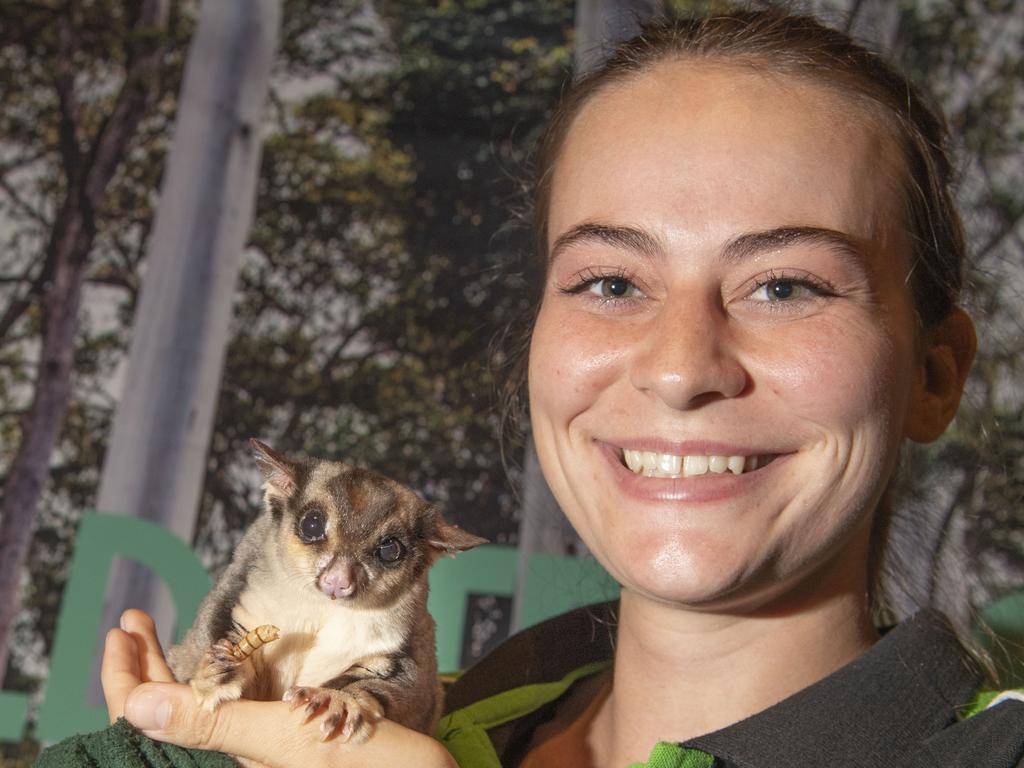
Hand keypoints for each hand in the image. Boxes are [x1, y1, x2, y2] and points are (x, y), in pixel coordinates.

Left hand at [101, 610, 456, 767]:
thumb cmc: (368, 765)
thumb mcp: (286, 736)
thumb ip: (214, 721)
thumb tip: (134, 704)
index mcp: (227, 762)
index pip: (150, 720)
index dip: (126, 676)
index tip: (120, 628)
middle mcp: (234, 761)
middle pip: (167, 715)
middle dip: (143, 666)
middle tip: (130, 621)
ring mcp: (255, 757)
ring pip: (194, 713)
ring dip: (170, 673)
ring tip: (151, 635)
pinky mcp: (279, 750)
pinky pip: (226, 717)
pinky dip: (209, 684)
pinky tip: (210, 665)